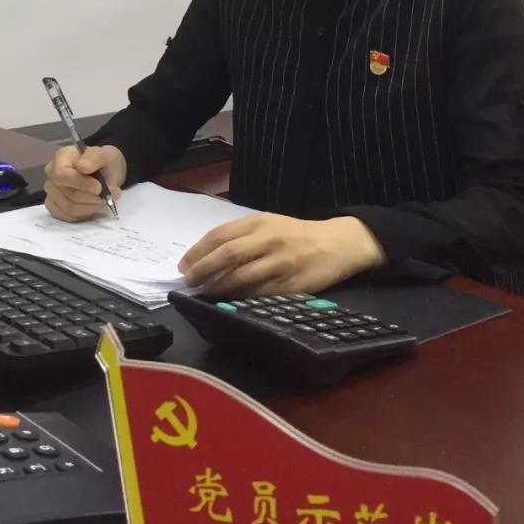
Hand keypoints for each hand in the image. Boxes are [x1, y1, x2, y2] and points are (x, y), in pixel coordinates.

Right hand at [43, 144, 126, 221]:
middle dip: (93, 197)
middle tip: (112, 194)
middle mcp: (52, 176)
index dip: (81, 183)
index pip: (62, 175)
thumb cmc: (103, 163)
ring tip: (106, 199)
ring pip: (70, 208)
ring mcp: (52, 193)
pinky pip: (69, 217)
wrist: (106, 175)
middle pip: (68, 194)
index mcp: (60, 158)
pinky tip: (94, 205)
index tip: (99, 187)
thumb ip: (94, 158)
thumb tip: (83, 166)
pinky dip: (86, 213)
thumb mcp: (106, 154)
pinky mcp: (56, 208)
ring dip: (92, 206)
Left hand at [178, 213, 385, 296]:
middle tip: (189, 282)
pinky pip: (259, 293)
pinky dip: (240, 298)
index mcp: (259, 222)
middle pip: (227, 255)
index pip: (219, 236)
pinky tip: (229, 301)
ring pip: (241, 276)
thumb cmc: (298, 234)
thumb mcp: (270, 224)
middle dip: (202, 270)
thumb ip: (242, 236)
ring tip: (205, 292)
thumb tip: (206, 256)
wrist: (339, 242)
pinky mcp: (291, 284)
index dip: (197, 252)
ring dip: (218, 287)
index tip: (183, 265)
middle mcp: (268, 239)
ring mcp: (280, 262)